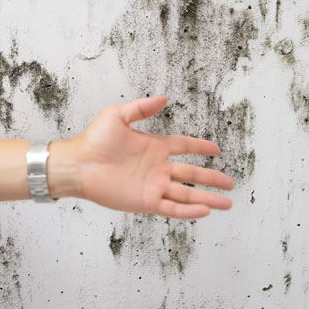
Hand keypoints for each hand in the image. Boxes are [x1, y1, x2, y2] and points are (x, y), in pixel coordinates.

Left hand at [61, 96, 233, 218]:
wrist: (78, 165)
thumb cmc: (94, 140)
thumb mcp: (118, 116)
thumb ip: (141, 108)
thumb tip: (163, 98)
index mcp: (153, 146)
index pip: (183, 147)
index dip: (200, 148)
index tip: (216, 150)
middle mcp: (157, 167)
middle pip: (191, 174)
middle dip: (211, 178)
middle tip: (230, 183)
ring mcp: (152, 185)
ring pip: (186, 194)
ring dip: (207, 198)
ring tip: (227, 203)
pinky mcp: (145, 201)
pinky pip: (171, 207)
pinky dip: (188, 211)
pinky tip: (204, 211)